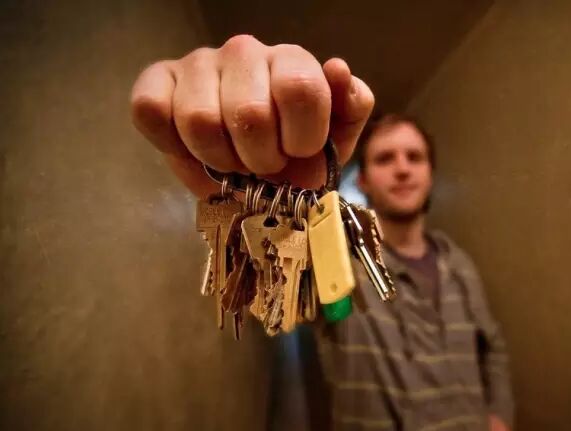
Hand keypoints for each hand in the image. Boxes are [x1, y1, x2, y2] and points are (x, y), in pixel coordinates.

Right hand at [130, 35, 374, 197]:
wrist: (246, 167)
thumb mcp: (335, 139)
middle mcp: (244, 52)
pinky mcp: (157, 81)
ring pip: (200, 121)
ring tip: (230, 161)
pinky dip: (171, 144)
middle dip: (259, 159)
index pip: (301, 90)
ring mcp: (198, 63)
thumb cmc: (292, 152)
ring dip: (219, 160)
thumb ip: (350, 106)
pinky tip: (191, 150)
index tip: (296, 154)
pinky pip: (150, 110)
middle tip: (261, 165)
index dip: (300, 139)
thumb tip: (337, 71)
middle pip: (249, 115)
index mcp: (291, 62)